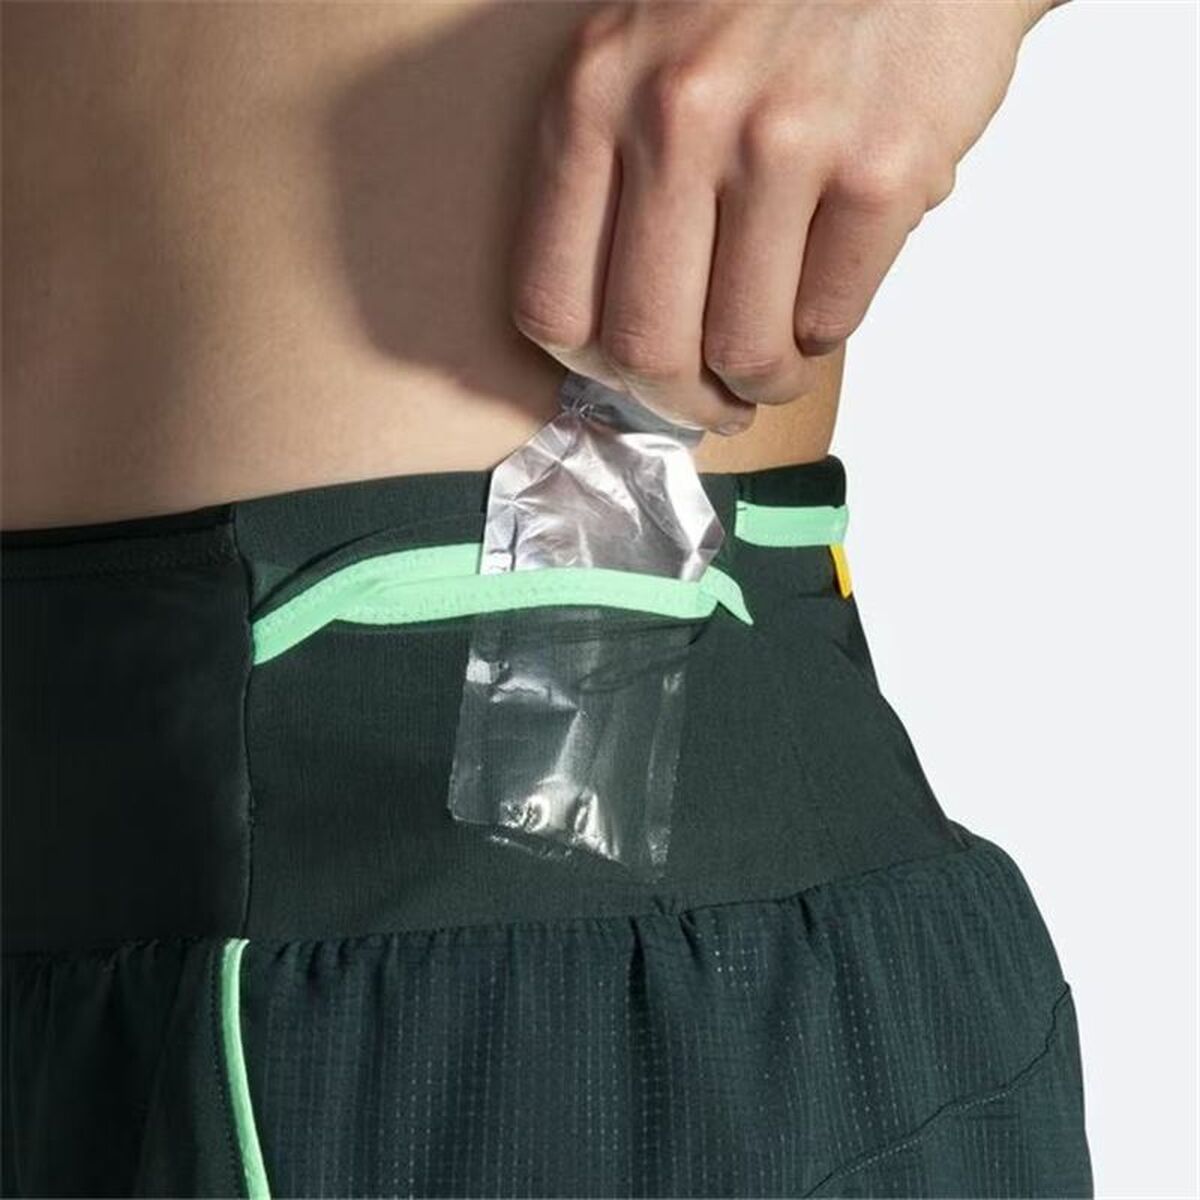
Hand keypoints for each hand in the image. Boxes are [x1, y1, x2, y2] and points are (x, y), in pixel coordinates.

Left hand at [510, 0, 1057, 433]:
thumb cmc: (771, 0)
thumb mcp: (648, 50)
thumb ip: (614, 171)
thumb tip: (621, 339)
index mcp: (595, 93)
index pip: (552, 301)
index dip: (593, 369)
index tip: (631, 374)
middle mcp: (677, 116)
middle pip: (646, 347)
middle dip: (683, 402)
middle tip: (714, 403)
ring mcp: (782, 141)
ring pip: (744, 350)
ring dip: (762, 382)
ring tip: (775, 367)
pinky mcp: (882, 168)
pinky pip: (831, 319)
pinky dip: (825, 334)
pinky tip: (825, 296)